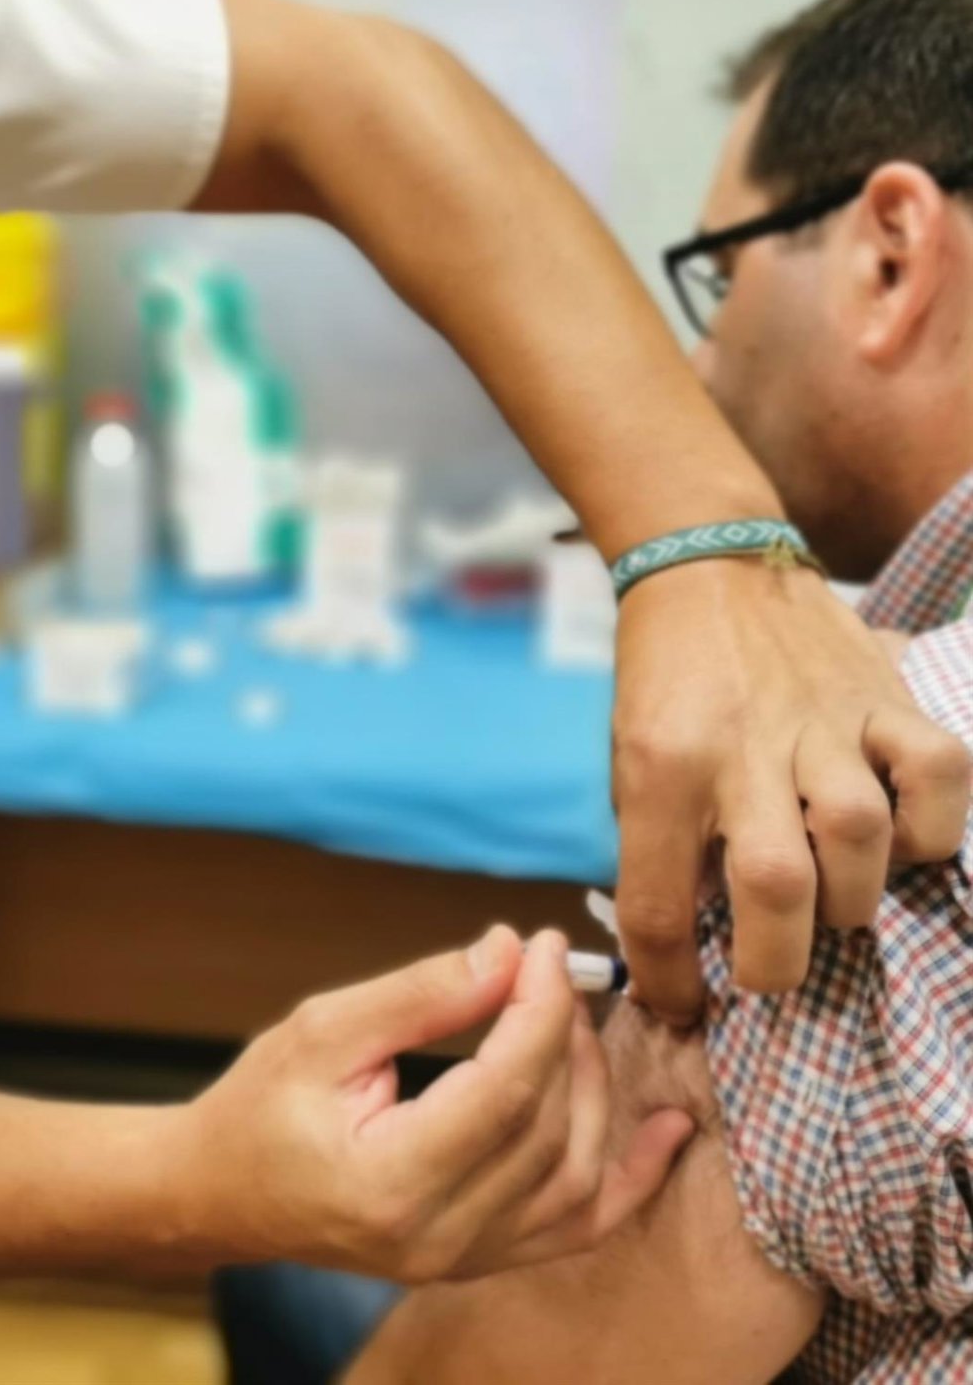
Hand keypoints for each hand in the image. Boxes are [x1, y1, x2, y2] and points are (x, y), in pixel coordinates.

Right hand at [165, 928, 692, 1282]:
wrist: (219, 1193)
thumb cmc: (259, 1105)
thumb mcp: (324, 1029)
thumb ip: (422, 995)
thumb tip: (508, 951)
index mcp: (391, 1182)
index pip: (505, 1090)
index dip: (539, 1009)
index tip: (544, 946)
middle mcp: (437, 1239)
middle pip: (546, 1129)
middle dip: (564, 1037)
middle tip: (548, 969)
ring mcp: (461, 1262)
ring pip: (574, 1177)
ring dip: (593, 1090)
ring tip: (571, 1021)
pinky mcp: (475, 1261)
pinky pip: (575, 1226)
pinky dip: (628, 1178)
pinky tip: (666, 1132)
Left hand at [613, 560, 971, 1023]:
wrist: (705, 565)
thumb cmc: (663, 679)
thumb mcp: (630, 761)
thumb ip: (658, 846)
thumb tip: (685, 948)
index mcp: (662, 768)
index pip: (660, 906)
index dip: (670, 980)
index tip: (683, 1003)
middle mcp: (742, 747)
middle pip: (776, 886)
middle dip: (777, 962)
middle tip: (770, 970)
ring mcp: (821, 719)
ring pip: (859, 834)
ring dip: (851, 897)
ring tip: (832, 898)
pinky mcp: (880, 695)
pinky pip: (937, 772)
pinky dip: (930, 823)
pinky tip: (899, 835)